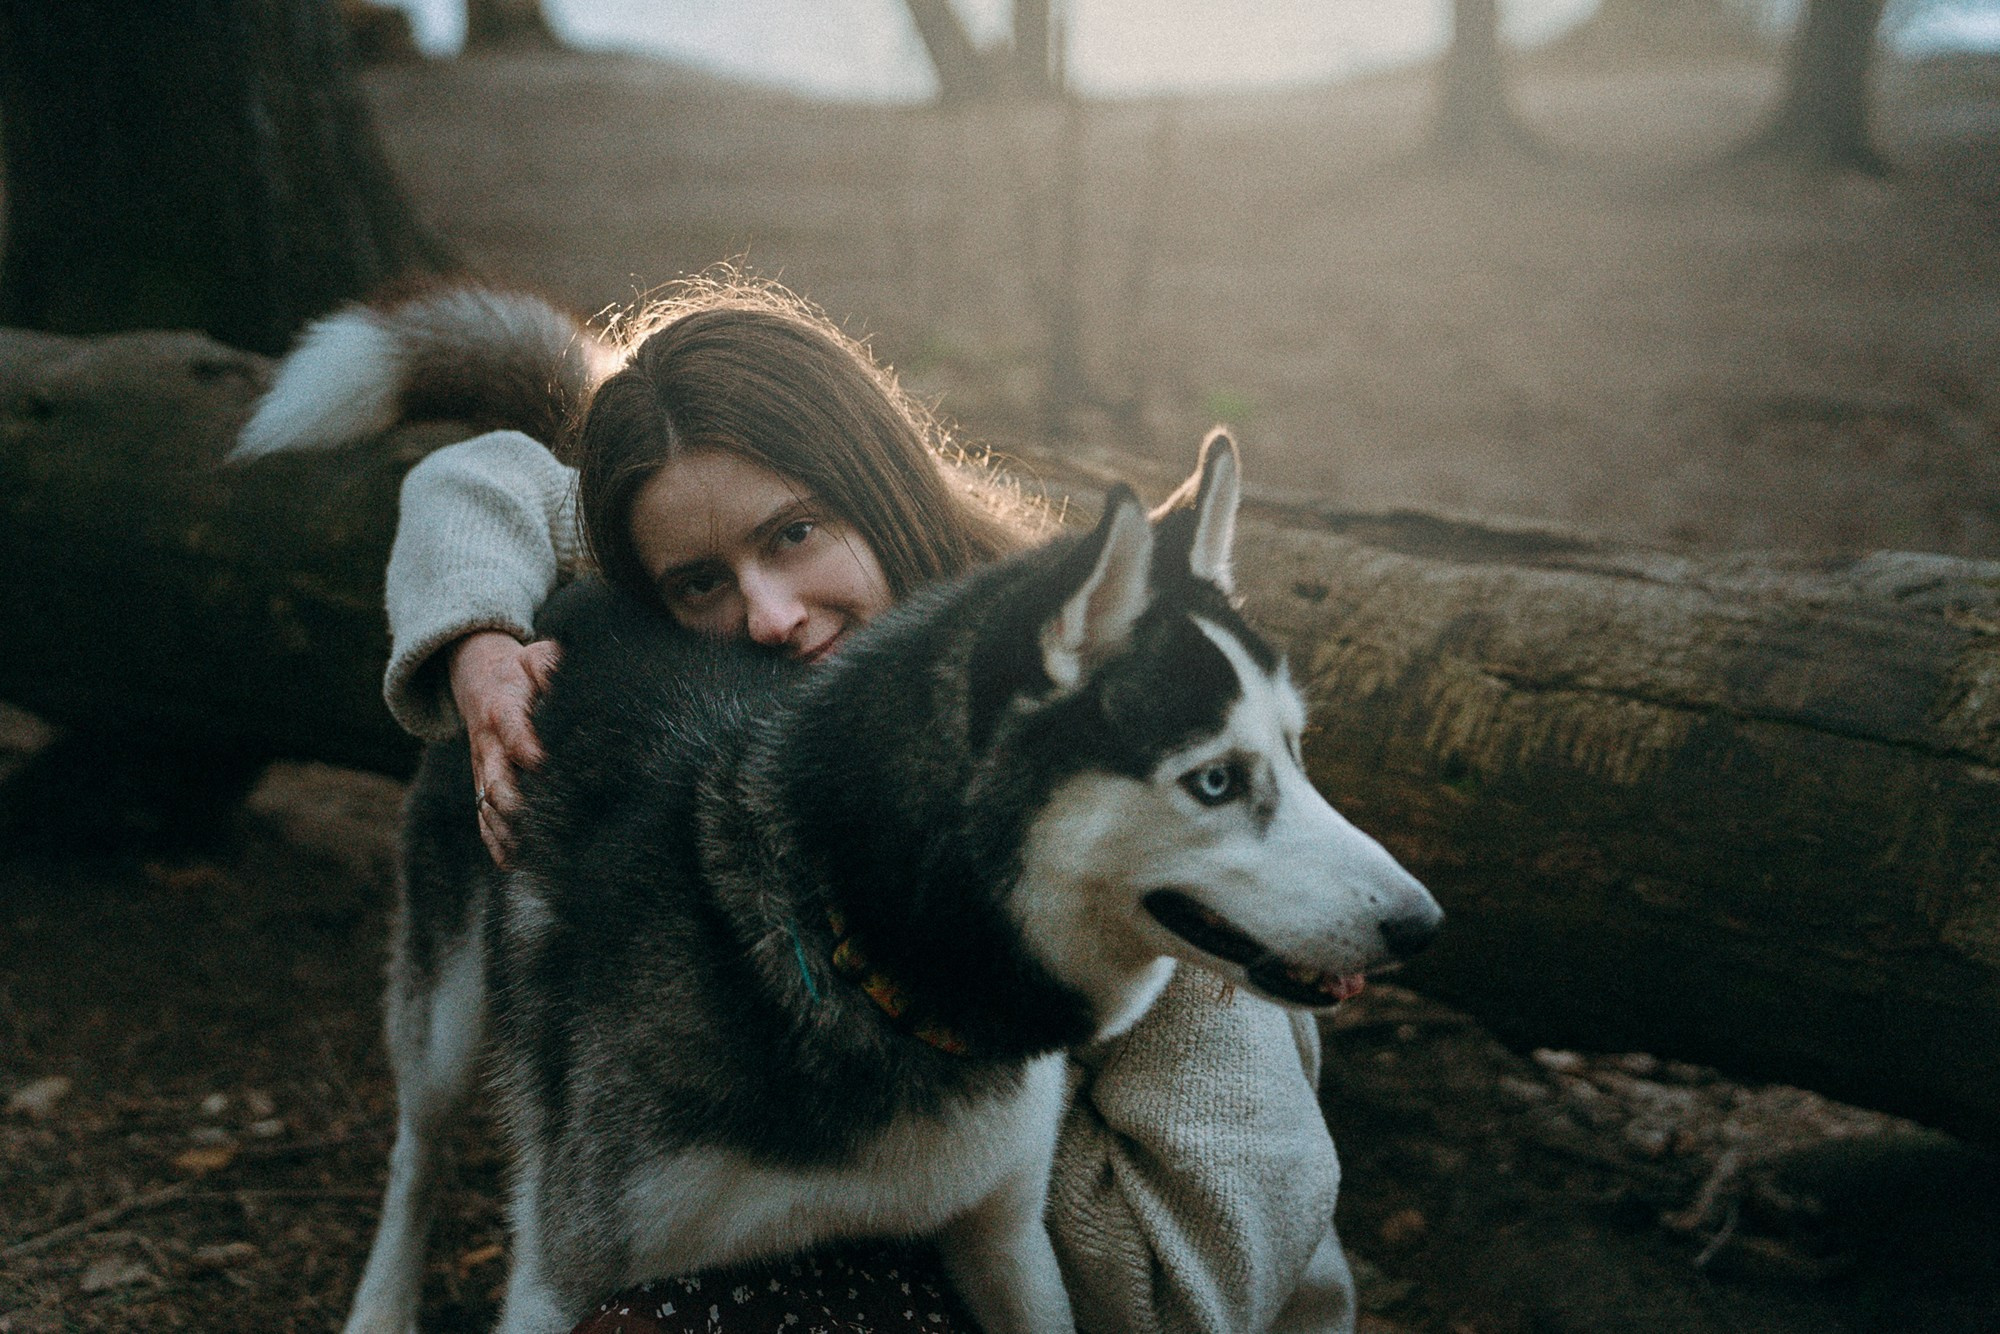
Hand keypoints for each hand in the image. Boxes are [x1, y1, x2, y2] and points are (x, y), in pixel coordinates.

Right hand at [447, 631, 561, 867]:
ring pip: (487, 805)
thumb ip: (549, 664)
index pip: (513, 731)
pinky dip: (493, 839)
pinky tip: (510, 862)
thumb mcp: (534, 656)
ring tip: (524, 854)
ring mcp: (483, 768)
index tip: (542, 763)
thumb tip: (563, 677)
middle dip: (512, 802)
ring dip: (504, 830)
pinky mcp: (483, 783)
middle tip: (532, 821)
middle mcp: (488, 745)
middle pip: (495, 779)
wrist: (479, 679)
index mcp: (504, 711)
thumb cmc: (519, 670)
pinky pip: (482, 816)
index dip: (526, 747)